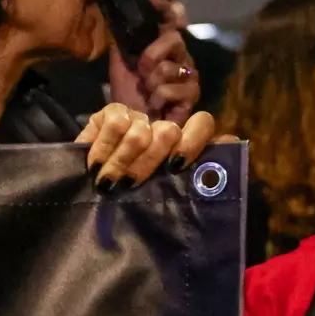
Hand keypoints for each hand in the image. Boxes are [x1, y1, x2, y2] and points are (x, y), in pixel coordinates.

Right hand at [79, 104, 221, 190]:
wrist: (87, 195)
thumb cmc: (131, 203)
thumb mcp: (164, 196)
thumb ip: (196, 179)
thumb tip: (227, 156)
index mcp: (182, 147)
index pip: (202, 124)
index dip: (192, 142)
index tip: (175, 166)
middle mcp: (163, 128)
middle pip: (169, 132)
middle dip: (148, 163)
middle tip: (129, 185)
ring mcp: (139, 118)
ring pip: (141, 132)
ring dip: (122, 162)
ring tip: (109, 184)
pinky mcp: (112, 112)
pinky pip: (115, 123)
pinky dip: (105, 149)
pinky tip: (95, 166)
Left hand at [130, 9, 199, 123]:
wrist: (133, 124)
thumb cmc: (127, 94)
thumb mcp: (120, 62)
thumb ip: (122, 38)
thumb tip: (117, 14)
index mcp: (164, 44)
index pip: (169, 18)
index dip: (164, 6)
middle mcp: (180, 55)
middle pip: (174, 38)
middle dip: (151, 55)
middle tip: (141, 71)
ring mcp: (189, 74)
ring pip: (170, 67)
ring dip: (151, 83)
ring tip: (148, 93)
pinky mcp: (193, 95)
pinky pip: (171, 89)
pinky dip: (158, 99)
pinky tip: (157, 105)